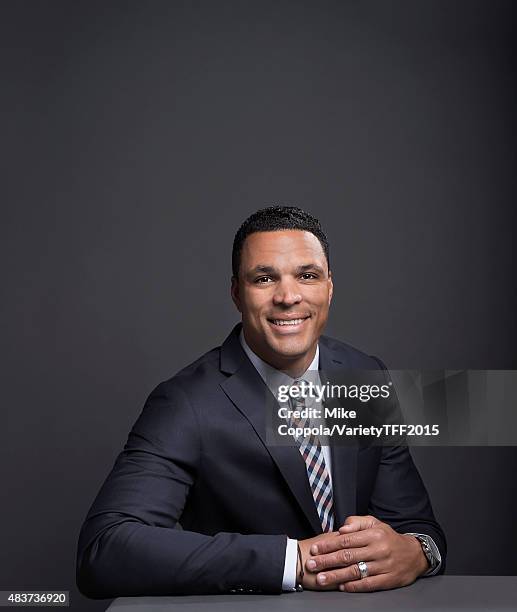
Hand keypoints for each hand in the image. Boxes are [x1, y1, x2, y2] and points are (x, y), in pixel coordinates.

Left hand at [304, 515, 428, 591]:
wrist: (415, 554)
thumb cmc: (389, 537)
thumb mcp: (374, 523)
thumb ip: (356, 523)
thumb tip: (341, 529)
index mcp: (373, 535)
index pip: (346, 540)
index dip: (328, 545)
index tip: (314, 549)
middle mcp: (378, 550)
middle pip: (348, 556)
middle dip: (327, 561)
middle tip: (311, 565)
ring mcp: (383, 566)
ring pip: (356, 571)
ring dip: (336, 576)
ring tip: (321, 579)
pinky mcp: (388, 580)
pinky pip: (369, 584)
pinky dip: (354, 586)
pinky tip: (342, 587)